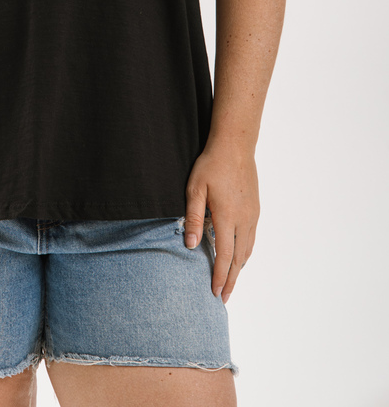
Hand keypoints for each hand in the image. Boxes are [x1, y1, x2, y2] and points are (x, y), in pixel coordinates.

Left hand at [184, 146, 258, 303]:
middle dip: (231, 280)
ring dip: (239, 269)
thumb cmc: (211, 165)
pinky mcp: (255, 209)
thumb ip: (193, 218)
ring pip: (247, 250)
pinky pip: (251, 238)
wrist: (235, 146)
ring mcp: (252, 215)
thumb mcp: (195, 189)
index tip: (215, 293)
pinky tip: (239, 257)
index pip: (225, 256)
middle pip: (239, 259)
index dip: (219, 276)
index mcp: (227, 216)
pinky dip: (245, 253)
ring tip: (230, 282)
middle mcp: (244, 220)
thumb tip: (190, 245)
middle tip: (223, 297)